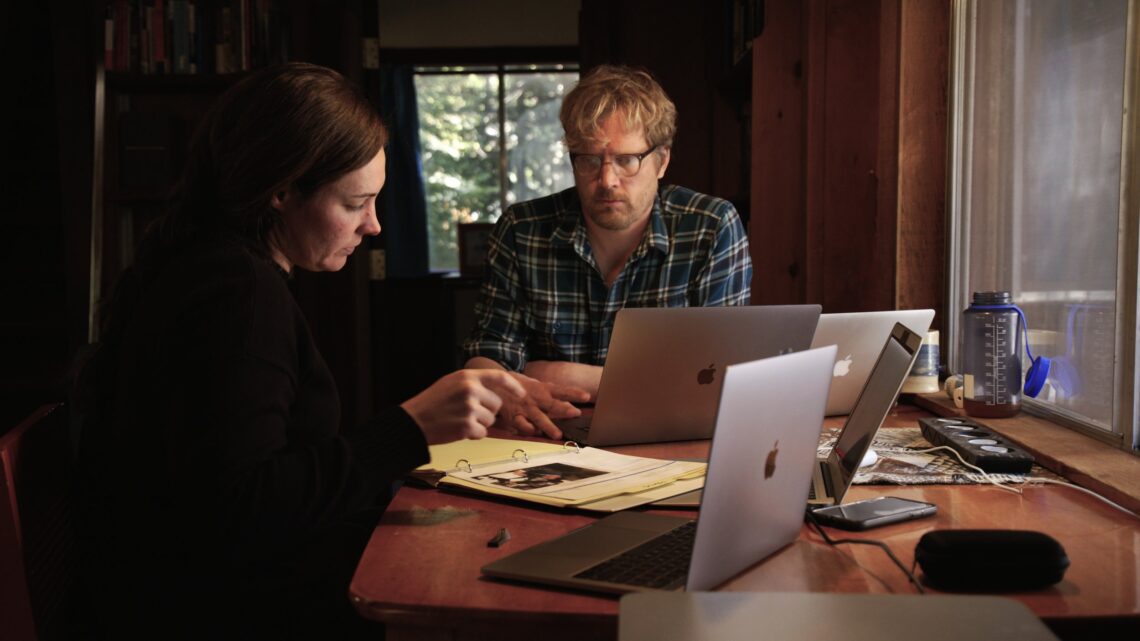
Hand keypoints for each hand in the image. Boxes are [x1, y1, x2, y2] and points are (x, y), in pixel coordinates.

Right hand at [400, 369, 525, 444]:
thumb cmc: (432, 403)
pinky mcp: (466, 426)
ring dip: (479, 424)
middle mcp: (470, 390)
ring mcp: (469, 408)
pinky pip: (482, 433)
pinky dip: (473, 435)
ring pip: (490, 420)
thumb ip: (472, 384)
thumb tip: (497, 391)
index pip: (498, 376)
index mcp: (466, 376)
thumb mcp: (451, 383)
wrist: (413, 421)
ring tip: (459, 420)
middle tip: (466, 413)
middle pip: (497, 404)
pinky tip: (458, 430)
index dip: (513, 385)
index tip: (521, 394)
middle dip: (487, 411)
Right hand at [495, 372, 590, 439]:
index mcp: (542, 389)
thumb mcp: (538, 388)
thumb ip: (554, 397)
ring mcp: (524, 408)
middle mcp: (535, 398)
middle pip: (552, 404)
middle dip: (564, 409)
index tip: (587, 396)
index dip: (574, 393)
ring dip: (548, 426)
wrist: (493, 384)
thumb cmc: (519, 387)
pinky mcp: (514, 416)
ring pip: (538, 417)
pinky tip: (535, 433)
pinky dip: (528, 429)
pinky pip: (522, 425)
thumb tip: (573, 408)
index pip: (561, 391)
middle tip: (576, 413)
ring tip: (558, 435)